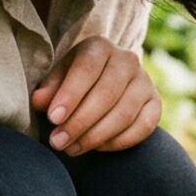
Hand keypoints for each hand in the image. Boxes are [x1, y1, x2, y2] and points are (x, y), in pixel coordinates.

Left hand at [32, 37, 160, 155]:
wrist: (104, 84)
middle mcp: (127, 60)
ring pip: (124, 113)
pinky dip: (119, 142)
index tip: (53, 118)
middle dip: (80, 122)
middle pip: (107, 93)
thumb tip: (40, 101)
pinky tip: (97, 148)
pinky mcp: (155, 104)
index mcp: (100, 47)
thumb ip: (49, 90)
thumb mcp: (58, 79)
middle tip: (58, 142)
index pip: (87, 68)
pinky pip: (142, 127)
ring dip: (96, 136)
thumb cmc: (75, 82)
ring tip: (72, 149)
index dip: (70, 95)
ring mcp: (145, 82)